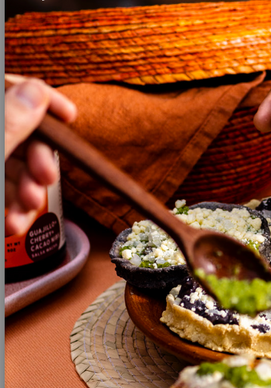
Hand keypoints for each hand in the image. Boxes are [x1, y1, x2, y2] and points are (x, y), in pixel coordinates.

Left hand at [5, 75, 76, 234]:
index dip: (43, 98)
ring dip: (30, 192)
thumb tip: (37, 94)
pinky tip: (14, 223)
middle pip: (19, 133)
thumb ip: (10, 124)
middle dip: (39, 160)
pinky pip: (5, 190)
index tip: (71, 115)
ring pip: (14, 167)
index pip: (11, 88)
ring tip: (27, 210)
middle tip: (47, 179)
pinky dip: (14, 208)